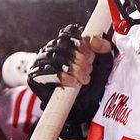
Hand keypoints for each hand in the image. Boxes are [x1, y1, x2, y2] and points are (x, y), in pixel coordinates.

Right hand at [28, 24, 114, 139]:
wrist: (78, 107)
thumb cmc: (91, 81)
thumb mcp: (103, 63)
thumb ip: (104, 48)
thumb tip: (94, 40)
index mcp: (66, 42)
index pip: (69, 32)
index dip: (80, 41)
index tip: (91, 54)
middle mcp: (51, 49)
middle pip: (62, 44)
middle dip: (78, 57)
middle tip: (89, 70)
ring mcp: (41, 62)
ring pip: (54, 57)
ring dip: (72, 68)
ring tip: (84, 79)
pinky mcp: (35, 76)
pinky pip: (45, 72)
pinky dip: (61, 76)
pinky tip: (72, 82)